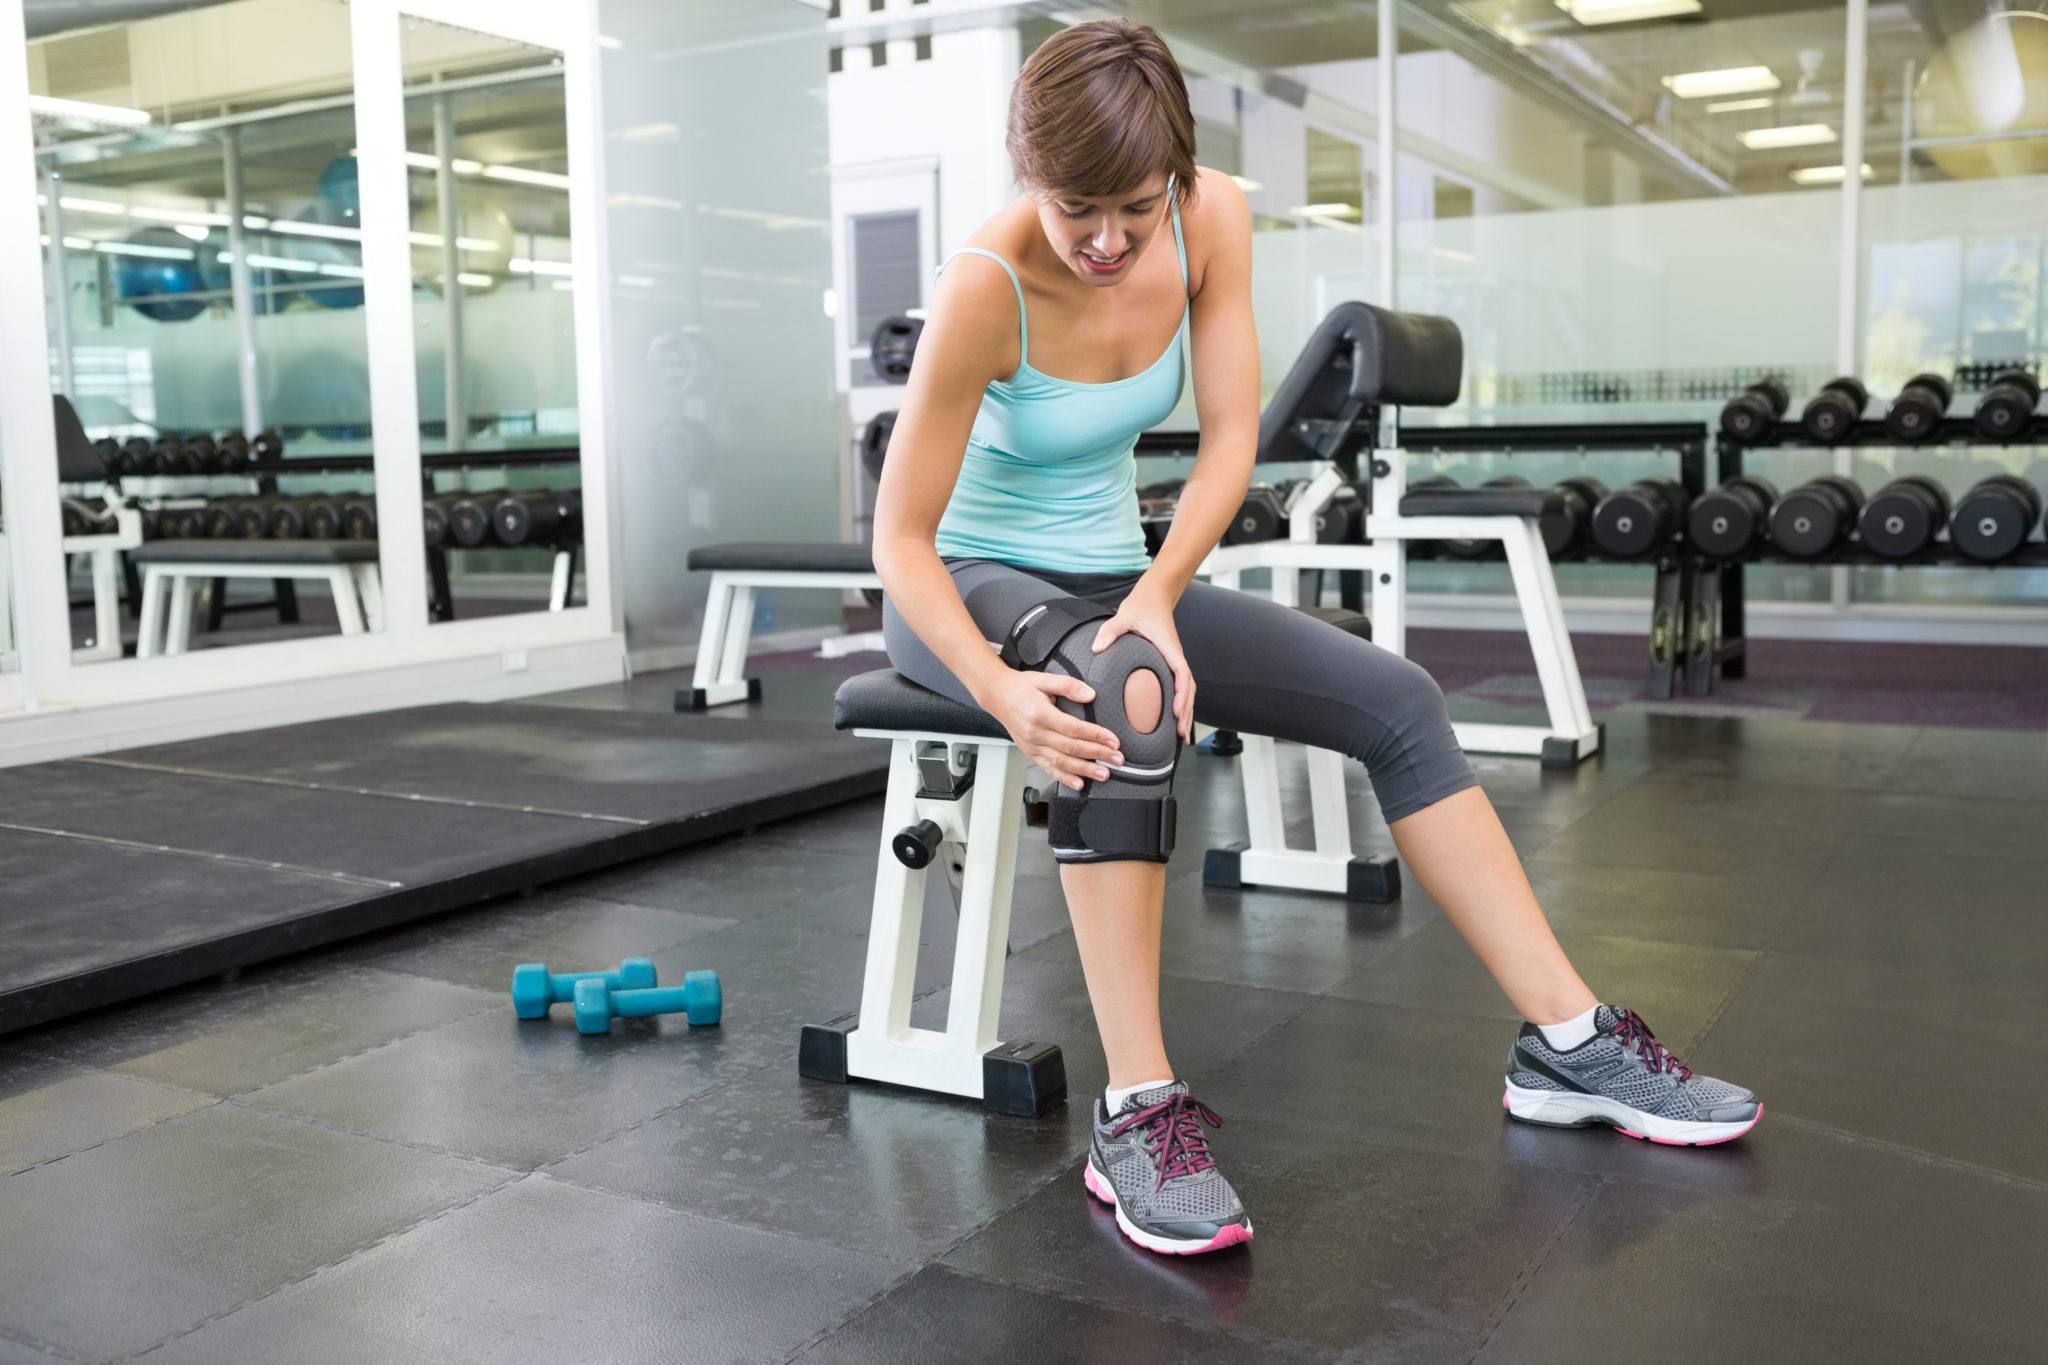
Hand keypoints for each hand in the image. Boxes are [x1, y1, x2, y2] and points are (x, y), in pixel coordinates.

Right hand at [978, 668, 1124, 791]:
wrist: (997, 696)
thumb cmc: (1021, 687)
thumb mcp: (1044, 679)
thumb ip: (1068, 685)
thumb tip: (1090, 695)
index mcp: (1041, 714)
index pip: (1074, 729)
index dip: (1096, 736)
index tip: (1114, 741)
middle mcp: (1036, 733)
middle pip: (1071, 748)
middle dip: (1097, 755)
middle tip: (1118, 760)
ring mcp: (1032, 746)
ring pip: (1061, 762)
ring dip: (1085, 770)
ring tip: (1104, 774)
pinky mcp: (1030, 753)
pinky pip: (1048, 769)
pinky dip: (1064, 778)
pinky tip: (1079, 783)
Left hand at [1091, 584, 1192, 741]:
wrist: (1153, 597)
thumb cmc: (1140, 607)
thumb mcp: (1122, 617)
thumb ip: (1110, 631)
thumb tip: (1096, 647)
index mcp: (1168, 648)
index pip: (1181, 674)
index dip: (1181, 694)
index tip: (1176, 712)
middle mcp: (1176, 656)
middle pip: (1189, 688)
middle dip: (1186, 712)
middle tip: (1181, 736)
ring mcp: (1175, 661)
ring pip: (1188, 690)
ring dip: (1187, 712)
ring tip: (1182, 737)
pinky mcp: (1170, 664)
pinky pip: (1180, 687)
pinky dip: (1182, 704)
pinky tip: (1175, 721)